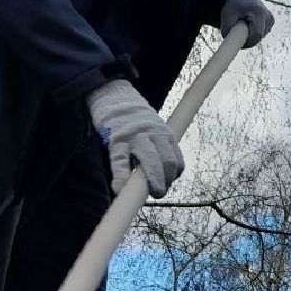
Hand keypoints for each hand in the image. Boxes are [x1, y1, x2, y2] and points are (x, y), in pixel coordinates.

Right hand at [86, 79, 183, 196]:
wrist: (114, 97)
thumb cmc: (135, 121)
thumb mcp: (154, 130)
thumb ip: (161, 149)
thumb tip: (163, 176)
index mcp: (165, 134)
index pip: (176, 160)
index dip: (174, 175)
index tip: (167, 185)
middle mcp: (154, 135)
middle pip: (167, 162)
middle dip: (164, 181)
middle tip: (158, 192)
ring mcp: (135, 137)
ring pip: (149, 163)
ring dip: (150, 182)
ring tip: (144, 193)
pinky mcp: (116, 140)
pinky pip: (120, 162)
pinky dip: (121, 177)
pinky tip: (120, 189)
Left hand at [221, 0, 274, 47]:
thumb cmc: (233, 5)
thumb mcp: (226, 15)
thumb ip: (227, 30)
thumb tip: (232, 44)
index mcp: (259, 12)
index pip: (257, 34)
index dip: (248, 42)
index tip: (238, 44)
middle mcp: (268, 16)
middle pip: (259, 37)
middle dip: (247, 40)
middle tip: (236, 36)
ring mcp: (271, 19)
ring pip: (260, 37)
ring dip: (250, 36)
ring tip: (242, 26)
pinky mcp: (271, 22)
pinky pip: (262, 34)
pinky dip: (253, 33)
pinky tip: (249, 24)